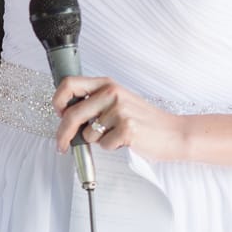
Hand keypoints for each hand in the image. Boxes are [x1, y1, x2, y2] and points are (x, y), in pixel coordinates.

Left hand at [52, 75, 184, 161]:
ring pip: (88, 134)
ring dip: (97, 141)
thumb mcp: (118, 102)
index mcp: (107, 84)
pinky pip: (104, 145)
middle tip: (61, 145)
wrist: (173, 133)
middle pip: (72, 114)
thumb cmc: (144, 120)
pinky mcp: (127, 128)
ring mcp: (120, 110)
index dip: (58, 101)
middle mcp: (112, 93)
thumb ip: (94, 103)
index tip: (58, 114)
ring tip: (116, 135)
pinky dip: (111, 147)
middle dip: (63, 134)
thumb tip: (65, 116)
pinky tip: (125, 141)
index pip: (69, 84)